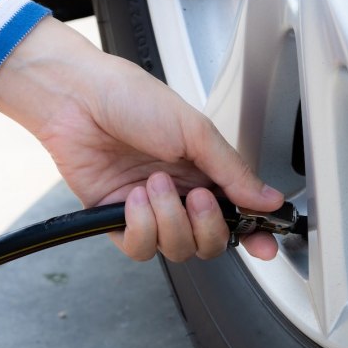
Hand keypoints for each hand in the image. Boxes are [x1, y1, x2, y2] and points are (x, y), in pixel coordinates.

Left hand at [0, 18, 284, 261]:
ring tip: (154, 183)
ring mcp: (149, 209)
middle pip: (210, 242)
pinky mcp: (115, 220)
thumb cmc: (132, 99)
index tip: (265, 246)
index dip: (254, 234)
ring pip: (177, 249)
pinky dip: (141, 225)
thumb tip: (268, 199)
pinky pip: (140, 247)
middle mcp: (179, 193)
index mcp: (204, 170)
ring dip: (169, 219)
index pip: (237, 213)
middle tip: (197, 197)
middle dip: (208, 226)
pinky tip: (133, 197)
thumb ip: (233, 171)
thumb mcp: (195, 130)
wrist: (78, 98)